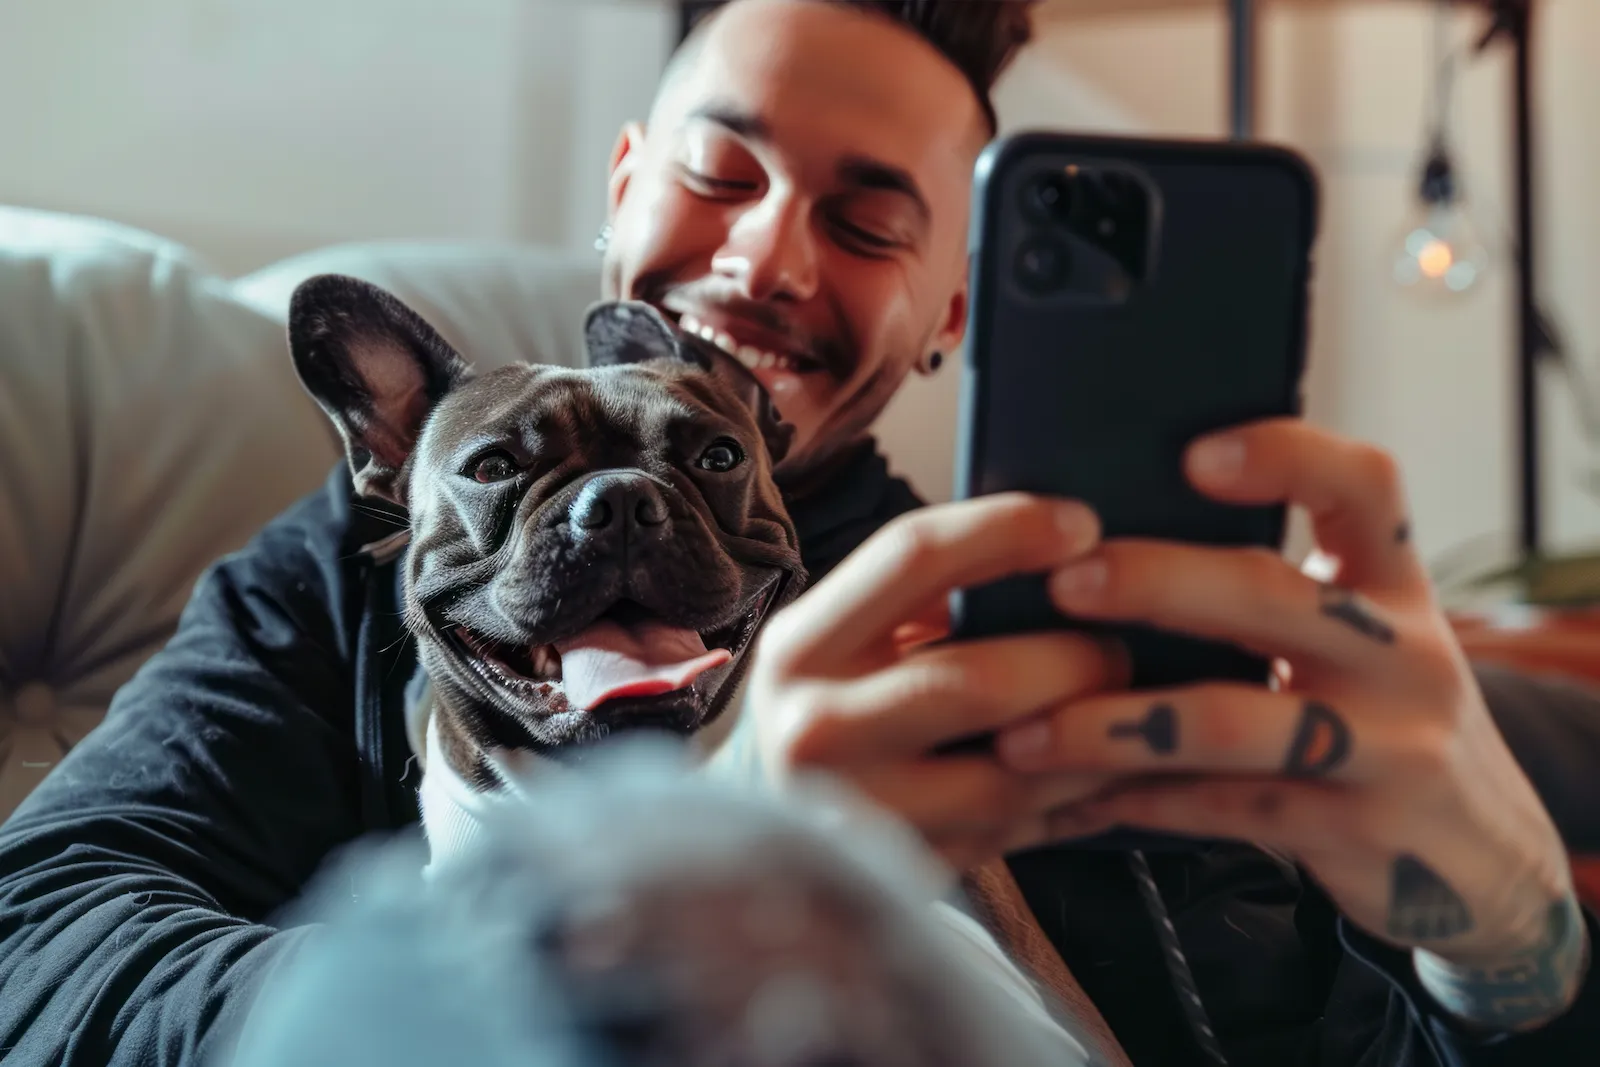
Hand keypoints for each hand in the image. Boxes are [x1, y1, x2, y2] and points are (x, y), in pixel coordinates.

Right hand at [744, 493, 1126, 870]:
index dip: (1008, 530)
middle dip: (1075, 658)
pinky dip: (1077, 799)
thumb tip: (1060, 556)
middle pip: (978, 680)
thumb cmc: (832, 702)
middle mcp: (816, 730)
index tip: (1083, 524)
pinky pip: (1019, 833)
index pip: (912, 557)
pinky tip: (1106, 772)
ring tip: (1130, 711)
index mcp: (801, 646)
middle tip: (1122, 647)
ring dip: (1092, 740)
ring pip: (1012, 773)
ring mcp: (860, 813)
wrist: (766, 820)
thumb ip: (925, 597)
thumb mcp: (846, 637)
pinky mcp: (904, 871)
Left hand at [990, 419, 1589, 1030]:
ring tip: (1026, 732)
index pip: (1366, 489)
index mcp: (1394, 586)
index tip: (1194, 454)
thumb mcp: (1367, 637)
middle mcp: (1401, 656)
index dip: (1287, 456)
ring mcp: (1385, 748)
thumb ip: (1275, 592)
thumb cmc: (1386, 717)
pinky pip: (1222, 810)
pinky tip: (1069, 800)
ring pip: (1232, 721)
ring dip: (1114, 724)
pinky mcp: (1353, 833)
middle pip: (1272, 597)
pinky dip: (1135, 803)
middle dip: (1158, 584)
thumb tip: (1104, 543)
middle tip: (1066, 580)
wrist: (1485, 855)